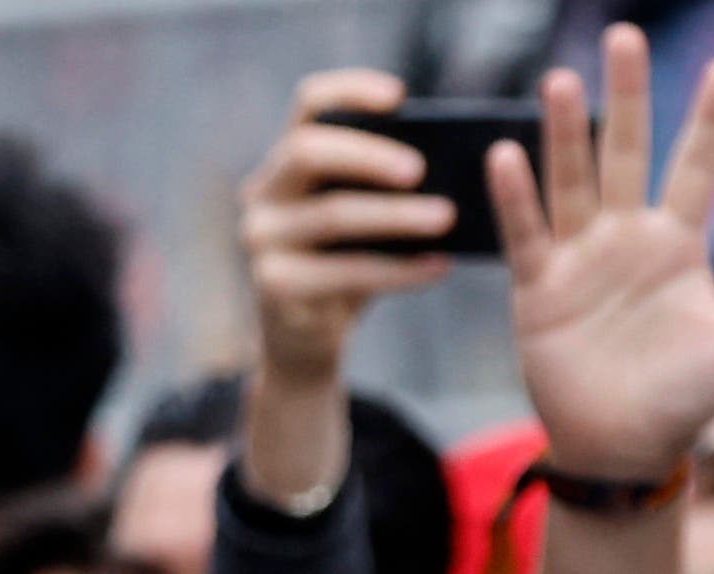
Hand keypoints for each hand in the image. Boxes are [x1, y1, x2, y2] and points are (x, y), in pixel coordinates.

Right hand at [238, 69, 457, 506]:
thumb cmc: (344, 268)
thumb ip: (382, 189)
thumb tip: (452, 166)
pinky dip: (398, 270)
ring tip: (447, 218)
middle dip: (369, 155)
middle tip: (421, 169)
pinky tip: (437, 267)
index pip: (308, 105)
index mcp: (285, 162)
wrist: (305, 343)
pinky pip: (346, 273)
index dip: (351, 91)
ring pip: (332, 215)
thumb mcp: (360, 220)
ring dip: (396, 216)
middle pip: (307, 152)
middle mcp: (262, 194)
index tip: (400, 97)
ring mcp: (260, 241)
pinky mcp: (273, 287)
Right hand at [491, 29, 713, 479]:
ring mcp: (580, 261)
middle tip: (625, 35)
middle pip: (626, 153)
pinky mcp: (539, 292)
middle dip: (626, 97)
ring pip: (573, 183)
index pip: (696, 167)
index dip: (709, 121)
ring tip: (563, 81)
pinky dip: (516, 200)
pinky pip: (527, 238)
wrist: (625, 452)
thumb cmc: (687, 399)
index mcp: (678, 244)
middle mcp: (626, 238)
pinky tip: (508, 156)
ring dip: (567, 135)